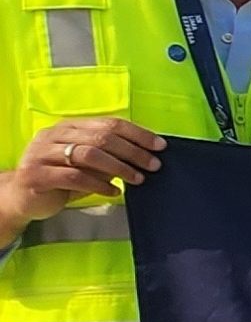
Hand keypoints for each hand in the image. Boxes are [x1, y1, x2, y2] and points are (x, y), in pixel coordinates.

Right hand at [1, 120, 166, 233]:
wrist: (21, 197)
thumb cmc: (59, 179)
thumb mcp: (85, 164)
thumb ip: (107, 156)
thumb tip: (144, 155)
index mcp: (68, 127)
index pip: (108, 123)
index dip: (137, 133)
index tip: (159, 146)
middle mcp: (53, 136)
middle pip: (101, 137)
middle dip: (132, 151)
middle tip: (153, 165)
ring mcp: (41, 154)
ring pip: (88, 154)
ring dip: (118, 167)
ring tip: (137, 179)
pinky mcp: (36, 175)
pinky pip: (74, 177)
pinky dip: (98, 184)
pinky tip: (114, 191)